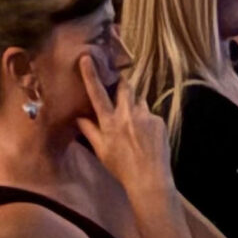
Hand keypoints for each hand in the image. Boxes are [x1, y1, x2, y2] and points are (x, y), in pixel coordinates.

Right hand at [75, 56, 175, 204]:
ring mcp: (145, 116)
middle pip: (125, 86)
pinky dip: (146, 121)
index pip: (98, 94)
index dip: (91, 75)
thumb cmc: (121, 168)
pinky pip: (150, 114)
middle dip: (121, 82)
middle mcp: (128, 114)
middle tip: (119, 87)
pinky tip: (146, 137)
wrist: (149, 179)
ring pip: (139, 101)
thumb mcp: (101, 150)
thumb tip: (78, 117)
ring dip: (134, 106)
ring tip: (134, 125)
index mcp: (110, 122)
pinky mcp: (159, 121)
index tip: (87, 58)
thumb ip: (89, 131)